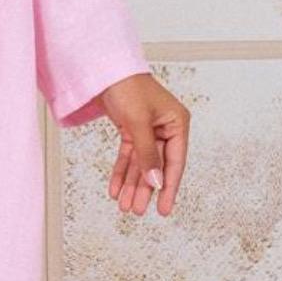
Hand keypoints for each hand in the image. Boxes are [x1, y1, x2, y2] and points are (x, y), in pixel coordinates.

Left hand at [100, 72, 188, 216]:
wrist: (104, 69)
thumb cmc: (127, 87)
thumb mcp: (138, 122)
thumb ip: (147, 154)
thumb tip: (155, 182)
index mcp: (177, 123)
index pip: (175, 162)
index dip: (168, 187)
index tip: (163, 209)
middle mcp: (165, 128)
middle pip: (156, 167)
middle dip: (145, 190)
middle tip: (136, 211)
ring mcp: (149, 130)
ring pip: (141, 165)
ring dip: (132, 185)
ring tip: (124, 205)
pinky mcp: (132, 130)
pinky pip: (128, 157)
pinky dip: (121, 172)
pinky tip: (116, 189)